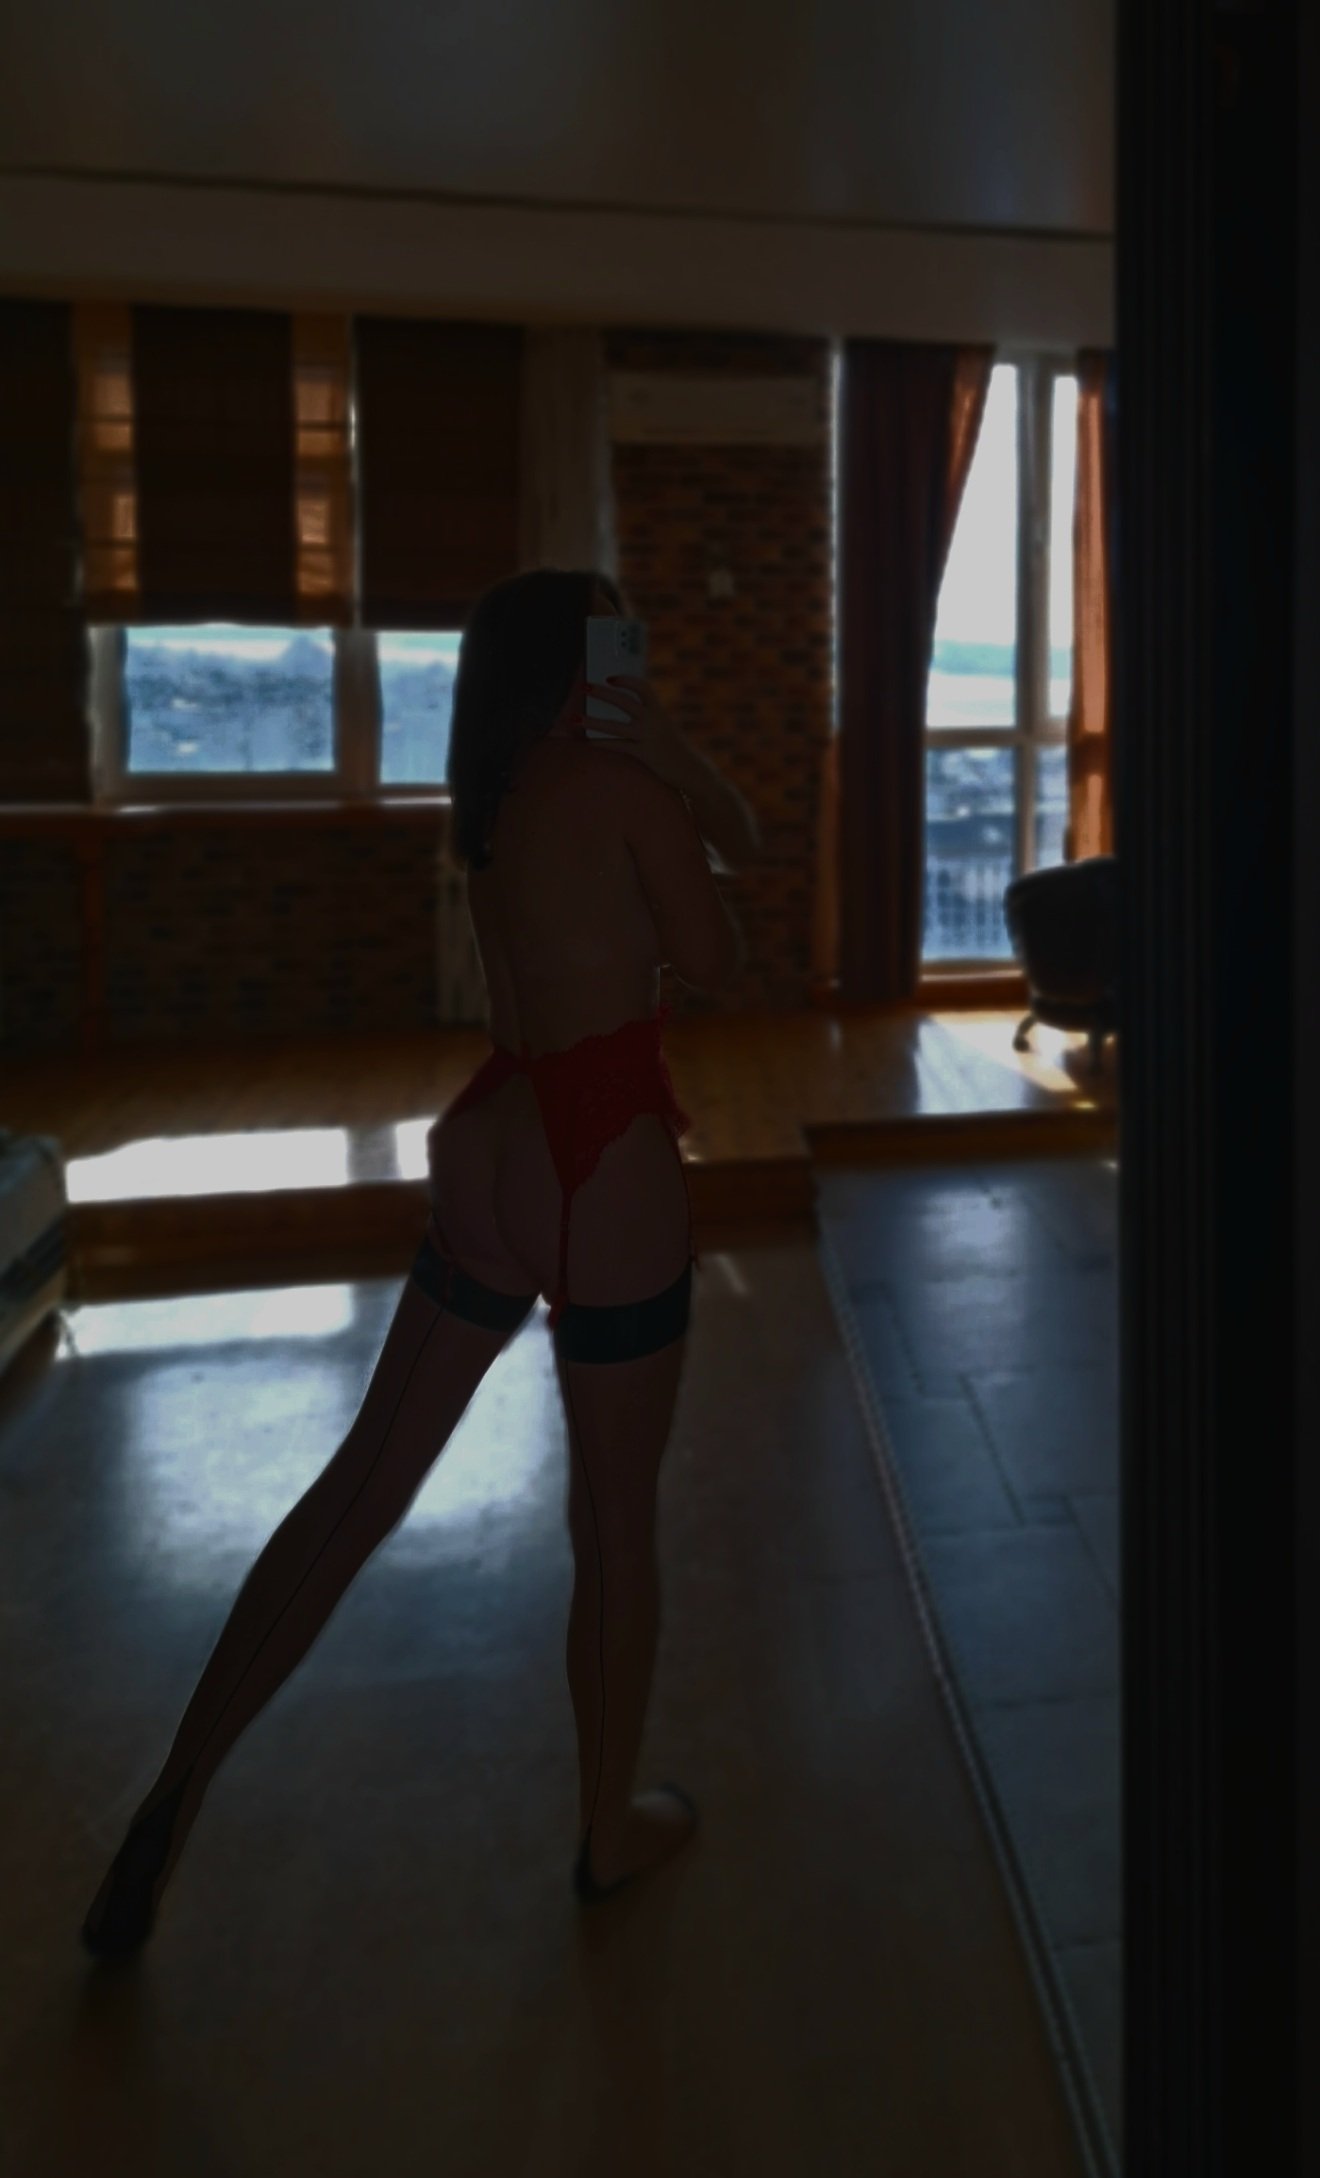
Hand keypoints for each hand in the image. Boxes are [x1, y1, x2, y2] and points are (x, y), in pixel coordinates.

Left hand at [577, 676, 691, 791]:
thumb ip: (648, 715)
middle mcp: (653, 721)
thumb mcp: (664, 726)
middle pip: (624, 702)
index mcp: (659, 711)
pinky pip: (617, 746)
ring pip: (615, 726)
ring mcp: (647, 738)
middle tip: (585, 687)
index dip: (626, 681)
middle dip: (603, 693)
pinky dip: (600, 743)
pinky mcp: (643, 754)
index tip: (610, 678)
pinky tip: (587, 743)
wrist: (690, 769)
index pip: (643, 688)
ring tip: (575, 718)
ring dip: (592, 721)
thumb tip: (626, 706)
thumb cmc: (673, 746)